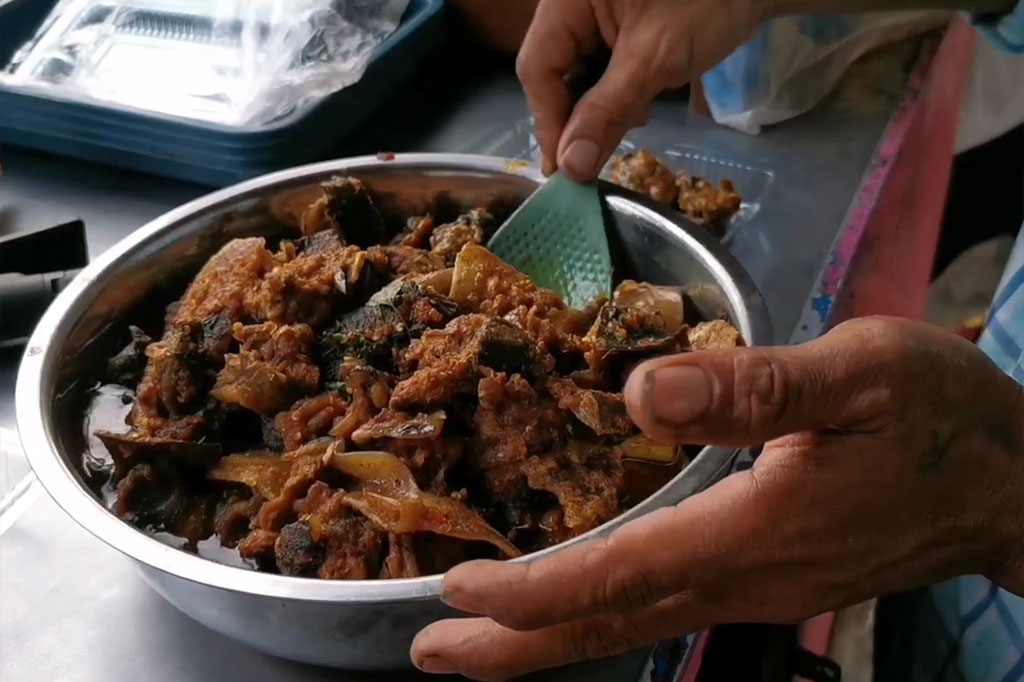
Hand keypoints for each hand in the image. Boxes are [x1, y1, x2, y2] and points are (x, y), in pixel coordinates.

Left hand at [410, 317, 1023, 679]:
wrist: (1008, 480)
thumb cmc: (938, 415)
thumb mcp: (859, 374)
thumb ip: (755, 388)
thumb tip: (641, 394)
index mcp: (756, 530)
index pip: (626, 572)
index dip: (540, 588)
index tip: (461, 592)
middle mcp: (743, 576)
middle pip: (613, 621)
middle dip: (519, 645)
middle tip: (431, 654)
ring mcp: (753, 586)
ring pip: (633, 620)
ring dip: (548, 635)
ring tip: (471, 641)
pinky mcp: (761, 576)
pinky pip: (661, 604)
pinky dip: (596, 611)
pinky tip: (568, 603)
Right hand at [517, 0, 760, 179]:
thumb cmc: (708, 4)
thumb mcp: (654, 60)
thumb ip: (606, 112)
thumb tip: (570, 167)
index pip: (538, 67)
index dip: (548, 122)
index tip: (564, 170)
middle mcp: (571, 4)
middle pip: (551, 71)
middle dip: (576, 116)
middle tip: (594, 157)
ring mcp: (593, 13)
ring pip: (575, 73)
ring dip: (597, 109)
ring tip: (630, 122)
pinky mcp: (616, 24)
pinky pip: (598, 66)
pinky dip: (613, 93)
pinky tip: (638, 106)